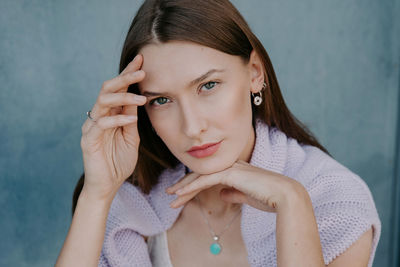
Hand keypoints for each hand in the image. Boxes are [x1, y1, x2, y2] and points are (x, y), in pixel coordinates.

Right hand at [80, 54, 146, 200]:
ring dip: (123, 97)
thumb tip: (138, 98)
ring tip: (141, 97)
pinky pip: (101, 124)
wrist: (108, 186)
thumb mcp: (131, 137)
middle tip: (142, 70)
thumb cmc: (119, 162)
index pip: (118, 89)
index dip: (128, 74)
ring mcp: (92, 127)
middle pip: (108, 89)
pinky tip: (129, 119)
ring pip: (103, 102)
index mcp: (110, 114)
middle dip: (124, 77)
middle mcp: (99, 116)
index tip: (141, 60)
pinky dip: (116, 119)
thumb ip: (131, 118)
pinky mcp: (89, 140)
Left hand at [166, 160, 300, 212]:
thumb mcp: (246, 197)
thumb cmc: (269, 197)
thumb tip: (221, 194)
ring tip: (171, 197)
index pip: (209, 176)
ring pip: (200, 176)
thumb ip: (233, 194)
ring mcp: (230, 167)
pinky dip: (191, 187)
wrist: (284, 195)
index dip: (194, 184)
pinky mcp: (230, 173)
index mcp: (234, 169)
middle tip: (170, 194)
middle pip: (201, 174)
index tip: (181, 194)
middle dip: (184, 185)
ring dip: (184, 188)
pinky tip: (181, 195)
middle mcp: (230, 165)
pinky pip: (205, 180)